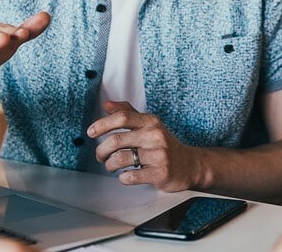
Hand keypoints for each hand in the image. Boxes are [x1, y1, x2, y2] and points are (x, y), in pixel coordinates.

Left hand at [89, 101, 204, 190]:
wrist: (190, 165)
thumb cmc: (165, 145)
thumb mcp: (150, 125)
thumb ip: (129, 113)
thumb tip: (107, 104)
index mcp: (151, 122)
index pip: (122, 117)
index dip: (102, 124)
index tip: (91, 132)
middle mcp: (155, 136)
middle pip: (117, 140)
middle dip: (102, 150)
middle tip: (100, 156)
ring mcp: (159, 155)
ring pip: (120, 159)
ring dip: (110, 165)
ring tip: (112, 166)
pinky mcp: (160, 173)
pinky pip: (131, 176)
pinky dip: (123, 178)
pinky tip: (126, 176)